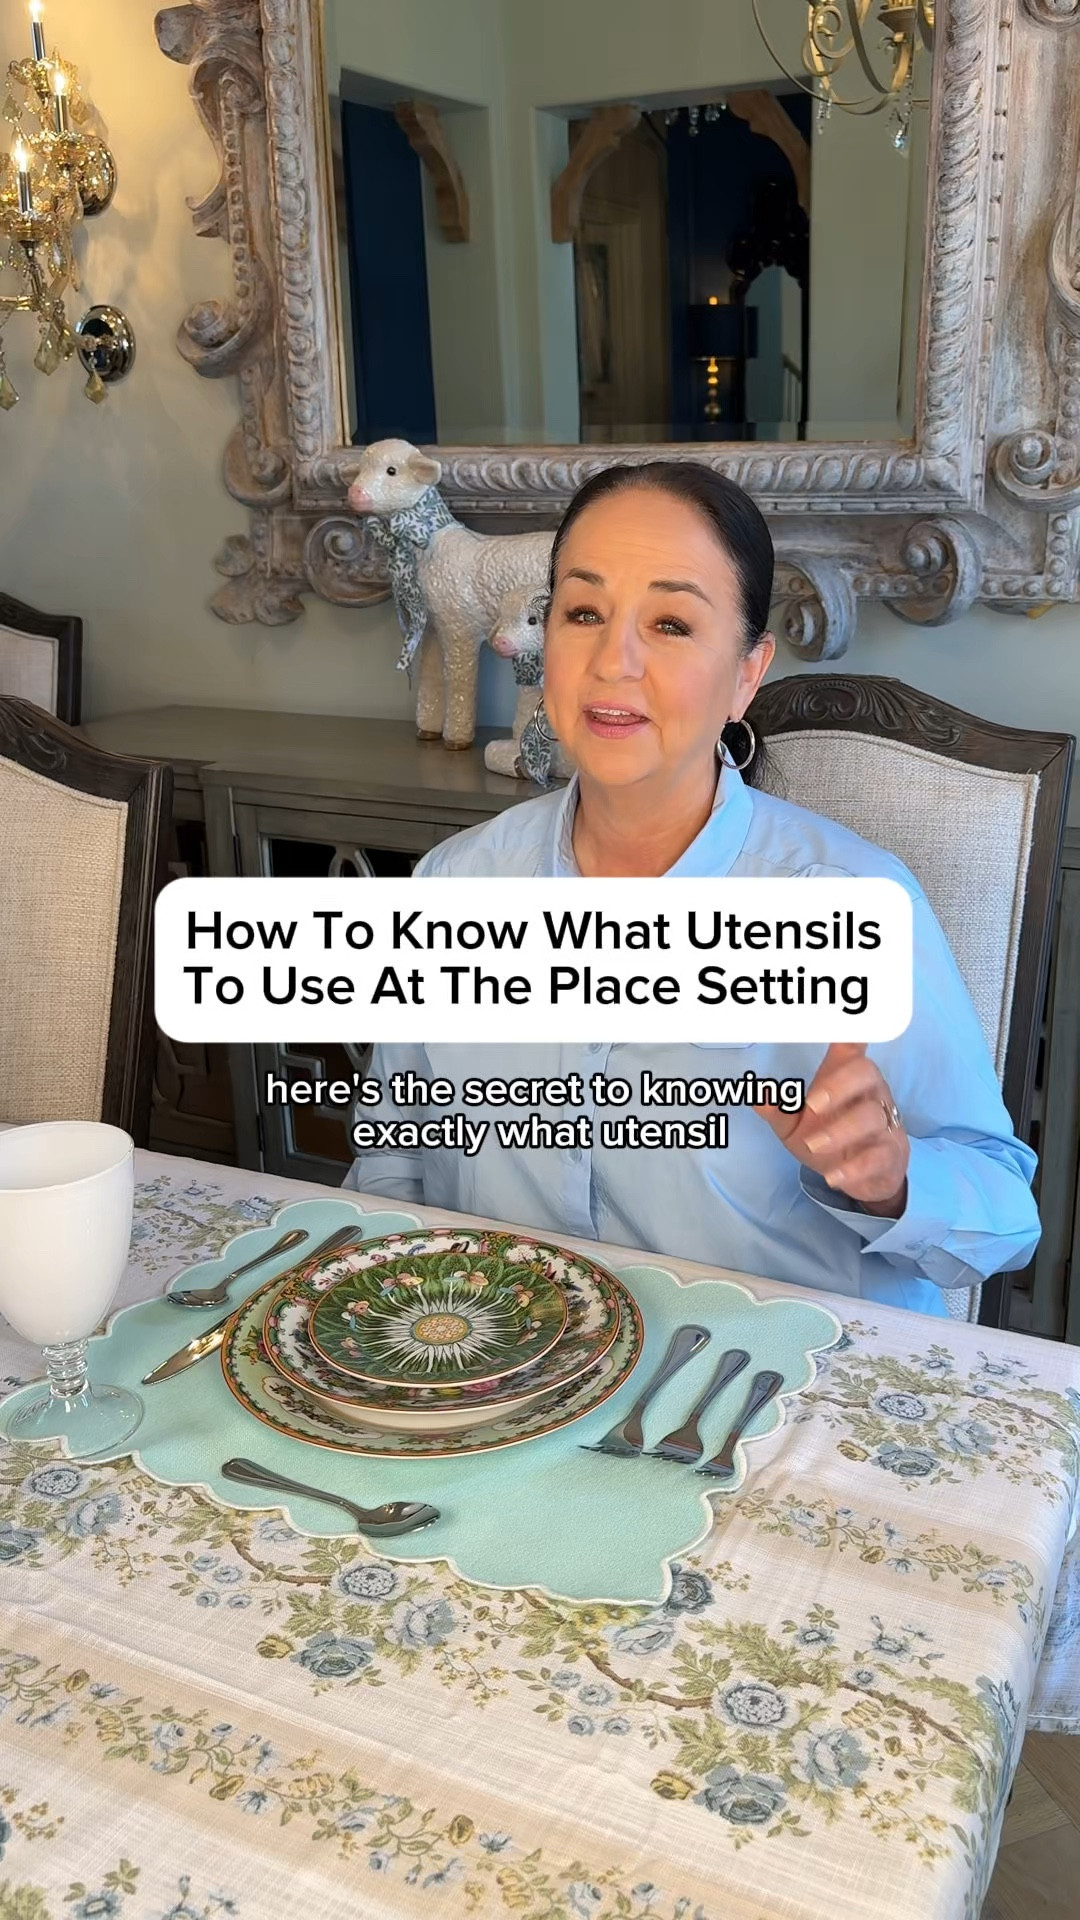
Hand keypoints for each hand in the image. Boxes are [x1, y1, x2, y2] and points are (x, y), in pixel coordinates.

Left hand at [755, 1042, 908, 1216]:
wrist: (867, 1178)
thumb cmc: (829, 1138)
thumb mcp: (796, 1127)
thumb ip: (778, 1111)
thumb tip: (757, 1094)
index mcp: (845, 1078)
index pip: (852, 1048)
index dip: (850, 1030)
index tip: (844, 1019)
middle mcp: (870, 1093)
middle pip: (866, 1073)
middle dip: (839, 1085)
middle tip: (812, 1105)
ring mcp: (884, 1123)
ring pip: (872, 1116)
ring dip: (841, 1131)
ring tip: (815, 1146)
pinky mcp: (890, 1154)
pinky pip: (879, 1154)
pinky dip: (855, 1167)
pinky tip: (834, 1176)